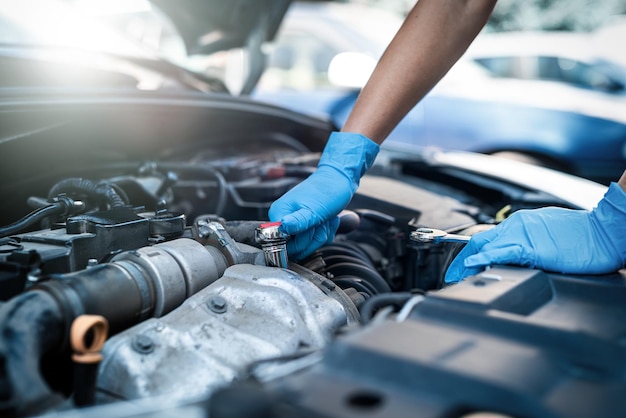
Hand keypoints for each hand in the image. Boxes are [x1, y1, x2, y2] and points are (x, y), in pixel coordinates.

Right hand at [268, 132, 378, 259]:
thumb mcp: (314, 210)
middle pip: (295, 247)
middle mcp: (283, 219)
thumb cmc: (328, 191)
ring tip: (325, 219)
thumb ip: (298, 222)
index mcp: (279, 214)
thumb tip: (283, 227)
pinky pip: (313, 240)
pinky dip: (324, 232)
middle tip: (320, 222)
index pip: (281, 243)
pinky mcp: (305, 224)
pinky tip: (327, 220)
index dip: (299, 241)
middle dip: (313, 238)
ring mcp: (294, 222)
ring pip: (307, 245)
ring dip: (321, 234)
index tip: (311, 229)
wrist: (340, 180)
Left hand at [445, 182, 625, 283]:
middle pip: (479, 241)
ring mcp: (523, 234)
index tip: (459, 267)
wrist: (607, 232)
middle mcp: (518, 225)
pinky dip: (482, 258)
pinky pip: (501, 252)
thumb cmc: (584, 237)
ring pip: (485, 246)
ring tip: (455, 277)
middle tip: (451, 276)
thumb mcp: (549, 236)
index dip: (469, 253)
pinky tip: (471, 265)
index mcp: (521, 223)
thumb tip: (515, 258)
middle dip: (461, 260)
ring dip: (467, 263)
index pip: (487, 237)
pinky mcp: (532, 247)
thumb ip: (528, 245)